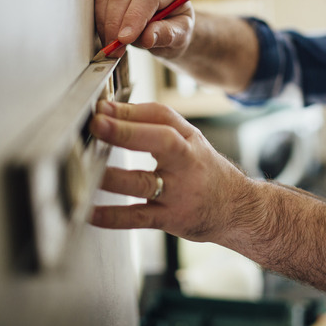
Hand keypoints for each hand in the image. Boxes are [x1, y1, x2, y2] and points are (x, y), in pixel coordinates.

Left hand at [88, 100, 253, 242]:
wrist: (237, 208)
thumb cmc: (204, 170)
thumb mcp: (191, 141)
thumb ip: (155, 124)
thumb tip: (110, 110)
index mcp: (189, 141)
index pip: (163, 117)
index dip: (132, 111)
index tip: (103, 107)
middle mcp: (186, 164)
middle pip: (161, 142)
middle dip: (127, 133)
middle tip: (98, 124)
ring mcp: (179, 193)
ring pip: (144, 182)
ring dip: (114, 176)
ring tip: (88, 169)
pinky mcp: (171, 219)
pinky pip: (139, 218)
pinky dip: (114, 216)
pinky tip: (91, 212)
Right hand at [94, 0, 194, 58]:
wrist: (168, 24)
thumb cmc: (176, 28)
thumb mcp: (181, 34)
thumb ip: (168, 34)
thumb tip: (148, 38)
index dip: (134, 17)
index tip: (125, 39)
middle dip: (115, 23)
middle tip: (115, 48)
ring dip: (105, 23)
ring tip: (112, 46)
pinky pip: (98, 0)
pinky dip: (100, 20)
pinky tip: (107, 37)